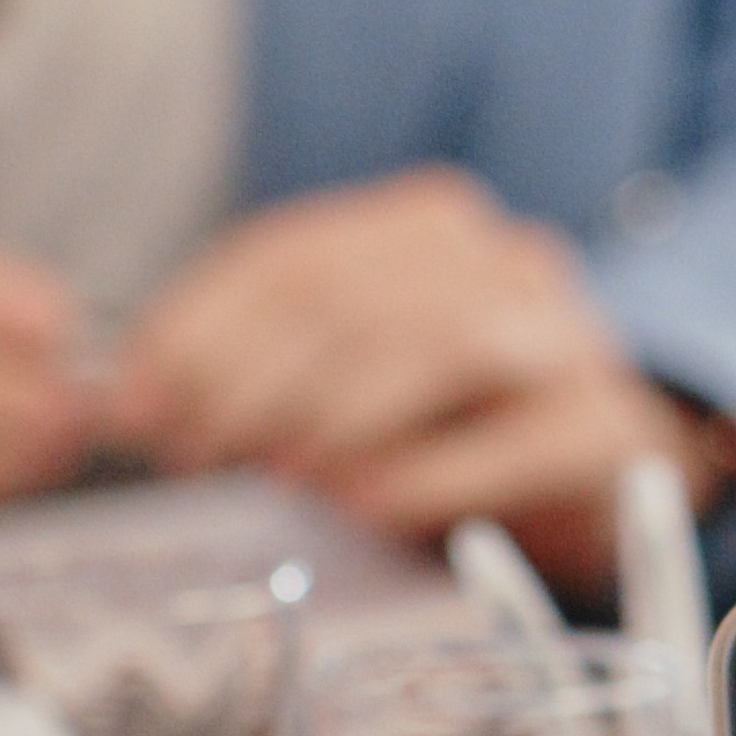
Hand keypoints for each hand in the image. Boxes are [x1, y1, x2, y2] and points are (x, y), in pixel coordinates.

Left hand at [103, 171, 735, 595]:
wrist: (611, 472)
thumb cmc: (451, 430)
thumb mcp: (351, 378)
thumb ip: (255, 368)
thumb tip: (124, 400)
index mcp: (424, 226)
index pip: (290, 254)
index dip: (196, 328)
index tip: (132, 405)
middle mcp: (499, 258)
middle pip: (350, 299)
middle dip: (246, 380)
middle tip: (190, 456)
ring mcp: (563, 337)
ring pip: (430, 347)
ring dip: (330, 417)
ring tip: (273, 479)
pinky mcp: (603, 427)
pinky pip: (506, 440)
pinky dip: (421, 475)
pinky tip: (360, 508)